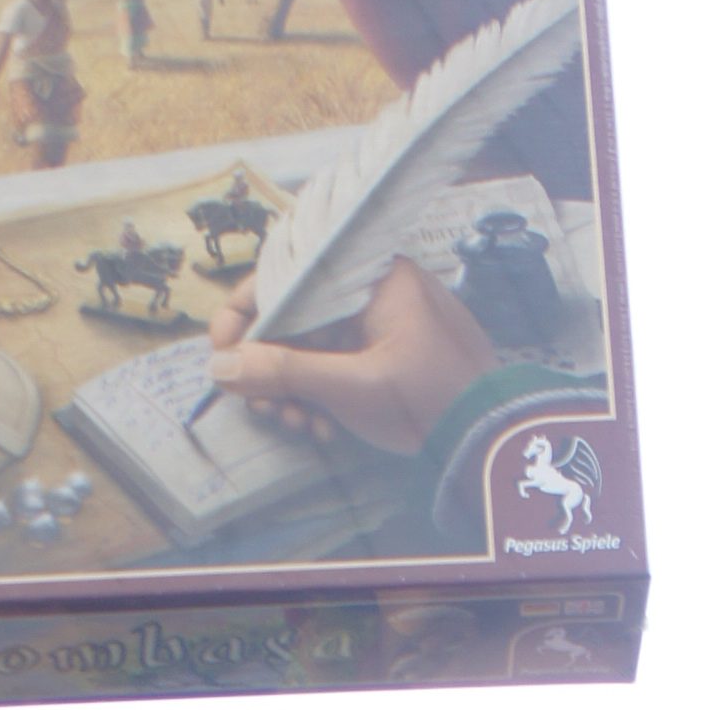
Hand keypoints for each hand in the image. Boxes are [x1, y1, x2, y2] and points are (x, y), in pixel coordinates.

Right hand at [204, 258, 494, 456]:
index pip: (287, 275)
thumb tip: (220, 366)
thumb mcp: (350, 385)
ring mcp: (379, 321)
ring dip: (291, 388)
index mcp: (368, 274)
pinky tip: (320, 429)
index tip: (221, 351)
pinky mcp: (384, 353)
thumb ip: (282, 372)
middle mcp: (371, 288)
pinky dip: (318, 395)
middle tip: (260, 407)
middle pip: (294, 315)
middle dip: (269, 365)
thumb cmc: (430, 398)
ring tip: (295, 425)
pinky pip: (334, 363)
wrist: (491, 434)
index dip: (245, 312)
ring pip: (310, 345)